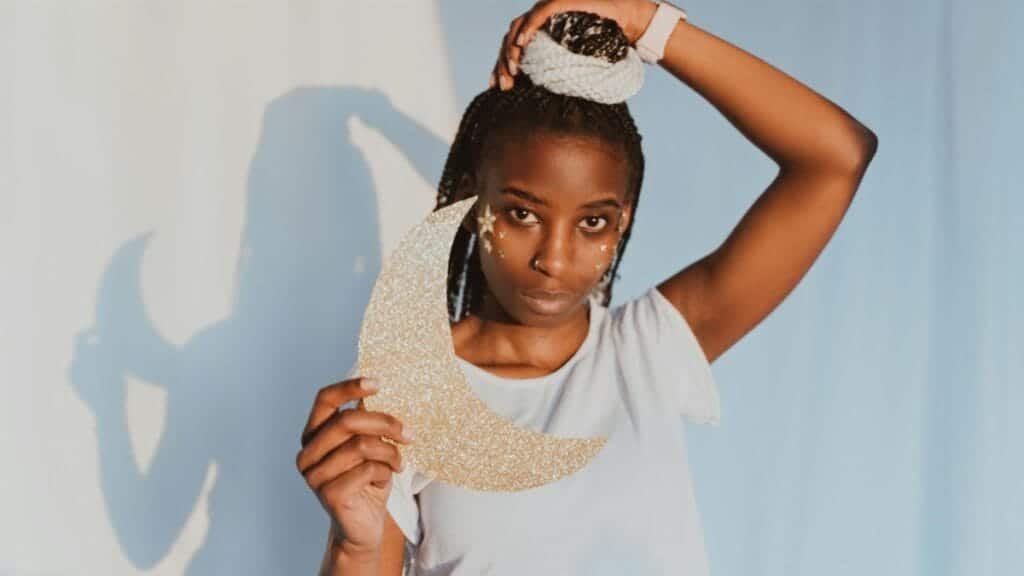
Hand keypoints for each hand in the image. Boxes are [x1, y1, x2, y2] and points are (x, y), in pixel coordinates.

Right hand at [296, 376, 413, 558]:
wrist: (363, 527)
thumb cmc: (367, 481)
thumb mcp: (368, 446)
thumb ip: (367, 421)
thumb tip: (382, 390)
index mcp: (313, 435)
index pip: (324, 399)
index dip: (350, 387)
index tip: (378, 384)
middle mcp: (307, 453)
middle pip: (348, 421)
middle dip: (385, 423)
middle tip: (408, 434)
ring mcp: (314, 475)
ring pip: (361, 446)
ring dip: (389, 452)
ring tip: (399, 462)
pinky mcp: (329, 494)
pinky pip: (367, 469)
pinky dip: (385, 471)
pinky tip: (386, 478)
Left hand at [489, 0, 657, 90]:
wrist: (628, 23)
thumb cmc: (605, 46)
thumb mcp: (577, 68)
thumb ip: (560, 79)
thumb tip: (547, 111)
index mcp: (539, 37)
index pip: (511, 51)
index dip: (501, 68)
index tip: (497, 88)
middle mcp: (539, 22)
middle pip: (509, 41)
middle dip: (503, 64)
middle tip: (504, 85)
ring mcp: (548, 10)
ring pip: (518, 28)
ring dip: (511, 49)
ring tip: (512, 69)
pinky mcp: (560, 3)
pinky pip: (538, 15)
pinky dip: (528, 28)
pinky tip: (522, 44)